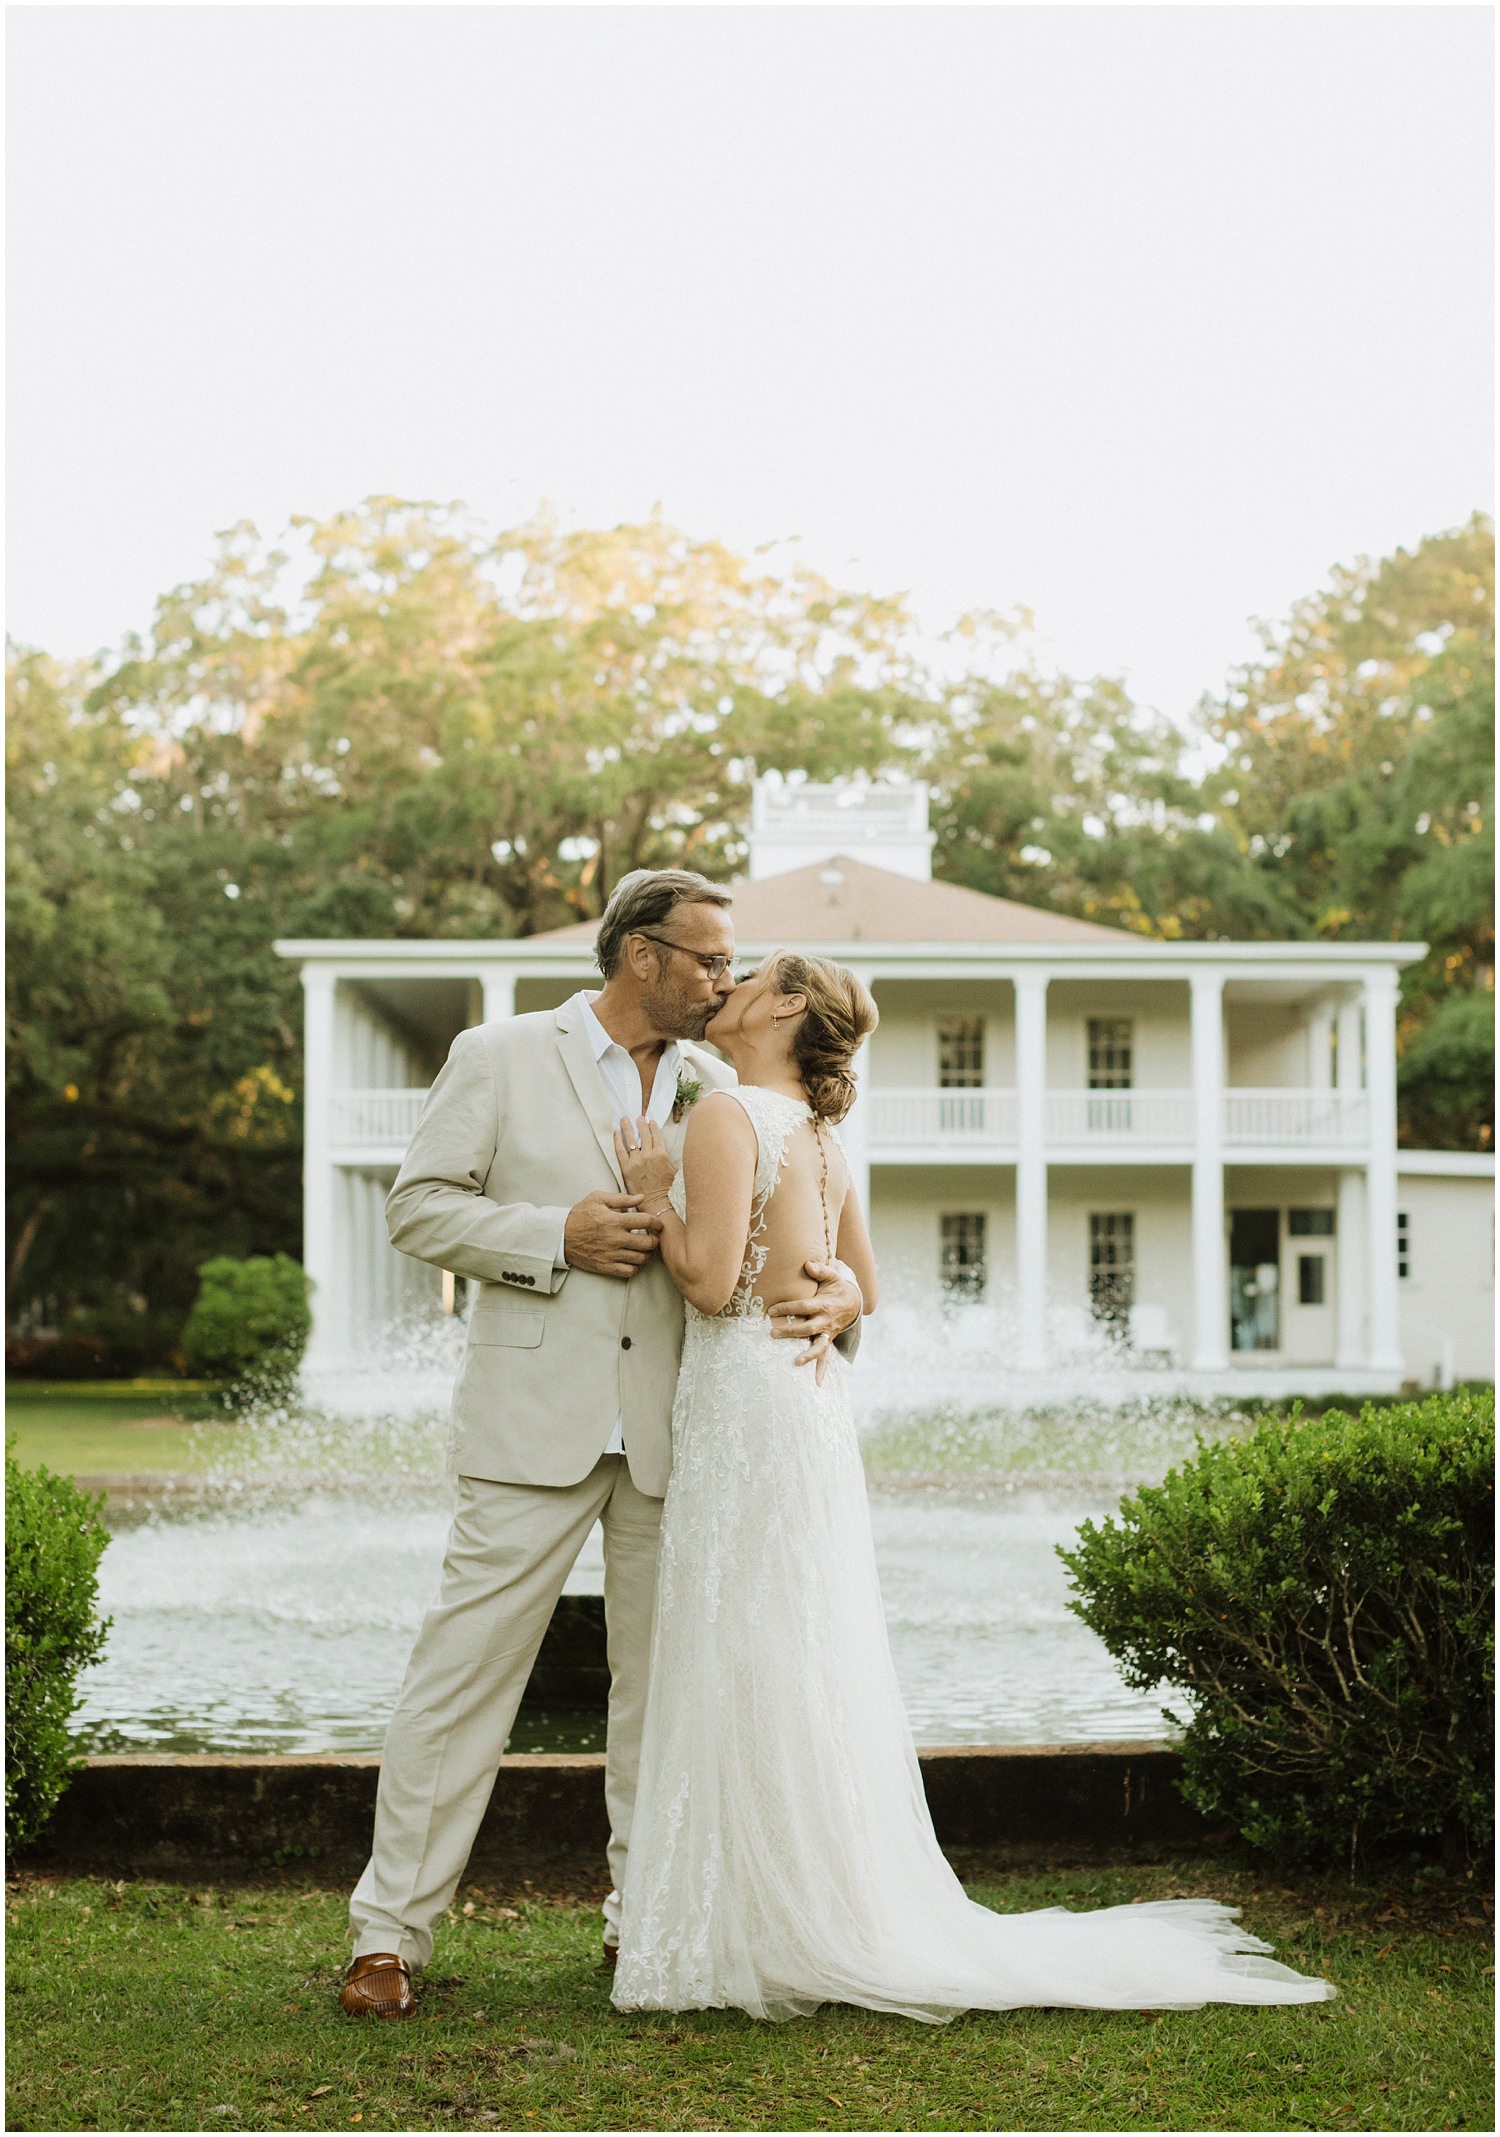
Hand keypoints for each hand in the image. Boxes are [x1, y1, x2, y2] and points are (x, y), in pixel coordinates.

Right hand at [563, 1190, 662, 1278]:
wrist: (560, 1235)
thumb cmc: (579, 1215)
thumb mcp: (597, 1199)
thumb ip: (621, 1198)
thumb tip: (641, 1198)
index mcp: (615, 1220)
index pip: (646, 1222)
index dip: (657, 1223)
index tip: (658, 1224)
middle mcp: (615, 1239)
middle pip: (648, 1243)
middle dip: (655, 1240)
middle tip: (654, 1237)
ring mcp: (611, 1254)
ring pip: (641, 1259)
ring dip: (647, 1254)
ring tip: (645, 1249)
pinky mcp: (605, 1266)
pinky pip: (629, 1271)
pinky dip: (635, 1267)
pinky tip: (633, 1259)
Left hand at [611, 1116, 676, 1204]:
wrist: (657, 1203)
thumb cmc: (668, 1191)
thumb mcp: (675, 1172)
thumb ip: (669, 1160)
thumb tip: (667, 1153)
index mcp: (661, 1154)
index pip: (656, 1136)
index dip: (653, 1127)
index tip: (650, 1121)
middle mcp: (648, 1155)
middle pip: (644, 1135)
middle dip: (641, 1124)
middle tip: (638, 1117)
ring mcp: (636, 1161)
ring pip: (631, 1140)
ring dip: (628, 1127)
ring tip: (624, 1119)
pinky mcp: (626, 1168)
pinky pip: (620, 1151)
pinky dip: (618, 1141)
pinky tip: (616, 1133)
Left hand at [767, 1261, 861, 1385]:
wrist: (853, 1303)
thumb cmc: (836, 1288)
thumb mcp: (831, 1276)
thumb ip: (820, 1270)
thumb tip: (808, 1263)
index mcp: (824, 1304)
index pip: (804, 1307)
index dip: (788, 1307)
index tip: (771, 1309)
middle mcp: (826, 1321)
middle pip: (807, 1328)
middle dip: (791, 1332)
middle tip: (773, 1333)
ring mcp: (828, 1333)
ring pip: (818, 1346)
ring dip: (808, 1355)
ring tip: (796, 1362)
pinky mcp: (828, 1341)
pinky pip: (825, 1358)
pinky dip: (821, 1370)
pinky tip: (816, 1383)